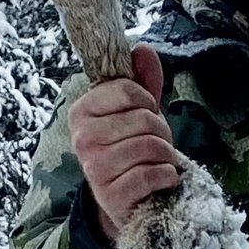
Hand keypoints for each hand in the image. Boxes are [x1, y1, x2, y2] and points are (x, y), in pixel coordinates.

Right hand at [72, 45, 177, 229]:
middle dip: (161, 132)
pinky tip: (160, 179)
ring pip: (150, 146)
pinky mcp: (111, 195)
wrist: (126, 198)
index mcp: (82, 111)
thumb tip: (142, 50)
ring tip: (157, 161)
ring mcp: (94, 168)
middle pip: (144, 119)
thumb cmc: (131, 147)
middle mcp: (82, 138)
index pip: (126, 89)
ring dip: (166, 155)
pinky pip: (152, 174)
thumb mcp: (136, 112)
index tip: (146, 113)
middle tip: (156, 144)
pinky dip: (167, 176)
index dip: (147, 101)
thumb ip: (141, 82)